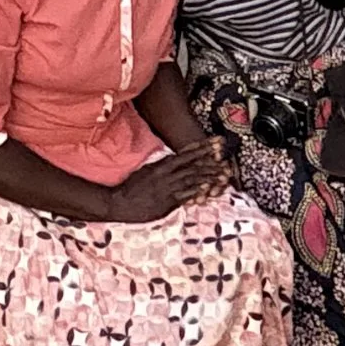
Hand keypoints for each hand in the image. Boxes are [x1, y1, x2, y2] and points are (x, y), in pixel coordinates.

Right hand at [106, 143, 230, 222]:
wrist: (119, 202)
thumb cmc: (132, 187)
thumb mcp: (147, 171)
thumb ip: (162, 167)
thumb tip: (175, 161)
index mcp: (162, 165)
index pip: (187, 154)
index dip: (203, 148)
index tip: (216, 143)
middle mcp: (166, 174)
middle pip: (193, 165)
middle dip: (211, 160)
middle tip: (225, 156)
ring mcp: (167, 188)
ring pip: (192, 179)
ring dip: (209, 176)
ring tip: (223, 173)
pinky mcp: (167, 202)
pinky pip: (185, 195)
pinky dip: (198, 191)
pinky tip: (209, 188)